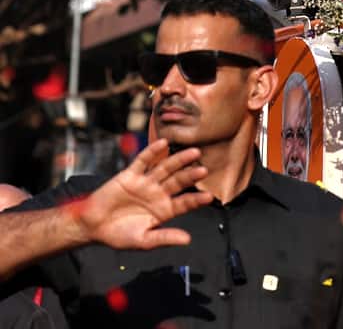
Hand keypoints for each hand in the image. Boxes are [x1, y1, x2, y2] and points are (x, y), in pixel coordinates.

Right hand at [75, 141, 209, 250]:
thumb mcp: (143, 240)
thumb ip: (164, 238)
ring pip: (166, 168)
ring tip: (194, 153)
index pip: (184, 202)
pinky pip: (143, 161)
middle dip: (190, 176)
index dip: (196, 200)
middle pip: (178, 181)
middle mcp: (158, 193)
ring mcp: (146, 182)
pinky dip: (153, 152)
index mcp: (164, 209)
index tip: (209, 197)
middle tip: (204, 170)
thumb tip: (187, 240)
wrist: (91, 227)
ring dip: (179, 160)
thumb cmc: (118, 235)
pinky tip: (164, 143)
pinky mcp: (130, 174)